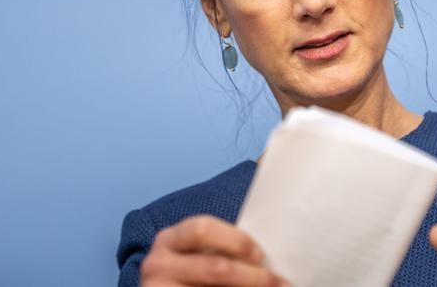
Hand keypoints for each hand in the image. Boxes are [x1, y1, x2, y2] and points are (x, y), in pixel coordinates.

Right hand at [141, 215, 287, 286]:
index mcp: (170, 238)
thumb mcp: (208, 250)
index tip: (263, 255)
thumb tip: (269, 162)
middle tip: (279, 282)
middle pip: (216, 267)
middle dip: (254, 276)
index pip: (203, 229)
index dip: (238, 241)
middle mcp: (157, 262)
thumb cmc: (198, 275)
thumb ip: (231, 229)